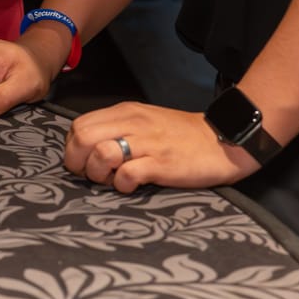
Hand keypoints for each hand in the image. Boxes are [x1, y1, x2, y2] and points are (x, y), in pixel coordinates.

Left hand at [63, 101, 256, 192]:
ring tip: (113, 180)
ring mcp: (147, 143)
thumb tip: (88, 147)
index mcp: (125, 112)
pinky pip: (127, 175)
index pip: (79, 125)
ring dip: (99, 174)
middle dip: (78, 162)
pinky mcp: (162, 164)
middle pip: (82, 138)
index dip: (74, 148)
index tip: (85, 162)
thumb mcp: (145, 121)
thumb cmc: (182, 135)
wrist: (224, 139)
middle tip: (94, 175)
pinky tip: (133, 186)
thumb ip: (117, 128)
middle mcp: (132, 123)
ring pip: (101, 154)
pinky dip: (122, 185)